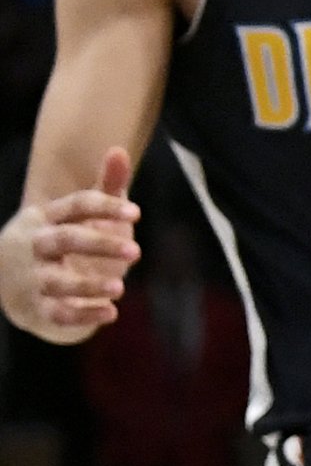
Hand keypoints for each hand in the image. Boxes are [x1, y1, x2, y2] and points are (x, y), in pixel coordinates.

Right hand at [10, 150, 141, 342]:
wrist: (16, 283)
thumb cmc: (63, 241)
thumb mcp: (83, 215)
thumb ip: (105, 187)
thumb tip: (119, 150)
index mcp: (46, 217)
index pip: (74, 206)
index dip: (104, 207)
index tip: (138, 212)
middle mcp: (36, 246)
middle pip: (64, 240)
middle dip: (100, 244)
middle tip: (136, 251)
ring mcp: (32, 278)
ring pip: (57, 281)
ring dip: (88, 286)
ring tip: (120, 288)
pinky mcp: (35, 308)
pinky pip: (56, 313)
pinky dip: (82, 316)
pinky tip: (110, 313)